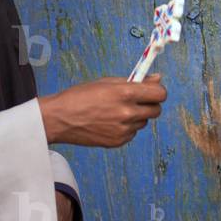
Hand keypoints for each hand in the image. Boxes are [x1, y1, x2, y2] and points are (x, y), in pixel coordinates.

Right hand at [38, 74, 166, 146]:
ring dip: (137, 116)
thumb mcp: (107, 82)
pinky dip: (126, 128)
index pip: (160, 94)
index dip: (157, 91)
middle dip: (150, 104)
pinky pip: (132, 133)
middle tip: (137, 101)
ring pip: (143, 122)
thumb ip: (135, 82)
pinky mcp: (118, 142)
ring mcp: (123, 129)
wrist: (59, 119)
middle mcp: (127, 113)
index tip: (152, 91)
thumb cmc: (81, 96)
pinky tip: (110, 122)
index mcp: (125, 93)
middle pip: (156, 110)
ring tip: (116, 111)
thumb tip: (158, 79)